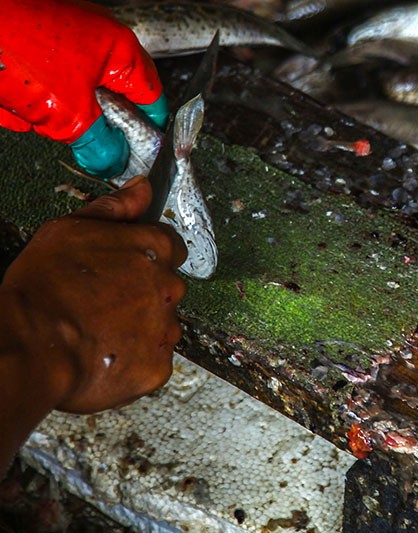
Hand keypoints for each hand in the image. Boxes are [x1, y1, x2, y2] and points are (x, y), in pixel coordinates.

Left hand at [0, 0, 167, 177]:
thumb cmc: (13, 47)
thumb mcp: (69, 115)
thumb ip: (101, 145)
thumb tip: (114, 161)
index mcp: (121, 49)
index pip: (152, 100)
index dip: (147, 132)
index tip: (137, 155)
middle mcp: (98, 39)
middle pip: (110, 101)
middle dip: (85, 123)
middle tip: (68, 132)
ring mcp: (67, 40)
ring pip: (72, 97)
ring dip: (49, 113)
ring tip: (25, 107)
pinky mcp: (38, 43)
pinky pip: (43, 85)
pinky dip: (28, 100)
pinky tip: (11, 100)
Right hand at [2, 176, 186, 412]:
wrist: (30, 348)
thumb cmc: (44, 289)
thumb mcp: (70, 231)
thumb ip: (115, 208)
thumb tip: (143, 188)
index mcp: (154, 249)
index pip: (170, 246)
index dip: (145, 256)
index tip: (123, 267)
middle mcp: (169, 288)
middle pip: (166, 287)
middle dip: (142, 293)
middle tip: (101, 302)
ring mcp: (166, 329)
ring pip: (161, 325)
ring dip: (139, 328)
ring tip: (98, 330)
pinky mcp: (158, 367)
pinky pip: (153, 360)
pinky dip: (134, 360)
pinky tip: (103, 354)